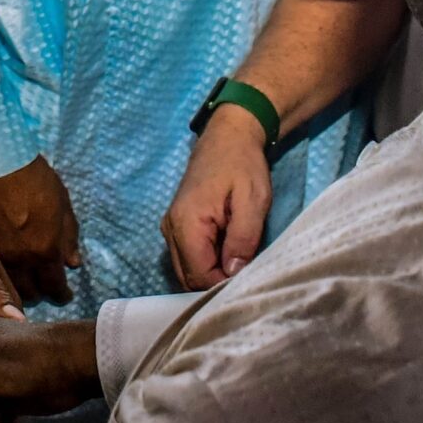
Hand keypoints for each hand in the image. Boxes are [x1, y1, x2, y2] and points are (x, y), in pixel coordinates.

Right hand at [0, 155, 82, 306]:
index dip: (61, 294)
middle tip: (42, 284)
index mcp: (44, 250)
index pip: (55, 288)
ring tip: (22, 278)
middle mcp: (17, 259)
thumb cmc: (33, 175)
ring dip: (15, 286)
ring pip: (4, 286)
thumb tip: (73, 263)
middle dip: (39, 292)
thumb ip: (69, 237)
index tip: (64, 294)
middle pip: (29, 294)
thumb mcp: (61, 203)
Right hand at [162, 104, 271, 288]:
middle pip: (189, 278)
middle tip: (247, 272)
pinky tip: (229, 251)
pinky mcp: (177, 226)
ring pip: (188, 270)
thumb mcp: (252, 201)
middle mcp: (170, 229)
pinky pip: (189, 257)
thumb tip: (233, 274)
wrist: (229, 136)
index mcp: (186, 223)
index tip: (249, 279)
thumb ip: (243, 239)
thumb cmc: (242, 165)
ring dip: (213, 272)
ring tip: (240, 260)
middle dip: (217, 282)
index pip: (199, 276)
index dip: (223, 285)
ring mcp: (170, 228)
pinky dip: (208, 262)